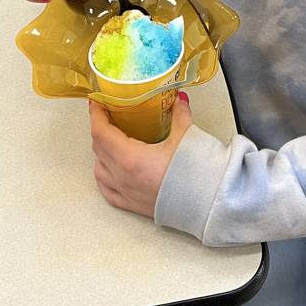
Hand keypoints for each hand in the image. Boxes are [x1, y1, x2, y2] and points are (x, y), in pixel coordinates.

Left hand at [89, 94, 192, 216]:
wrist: (209, 203)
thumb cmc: (196, 175)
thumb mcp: (186, 136)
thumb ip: (179, 114)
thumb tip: (178, 99)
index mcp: (130, 158)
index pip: (101, 132)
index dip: (96, 114)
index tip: (96, 103)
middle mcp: (123, 177)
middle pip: (98, 148)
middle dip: (100, 128)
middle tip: (107, 115)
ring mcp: (126, 192)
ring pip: (99, 169)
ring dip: (100, 152)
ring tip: (109, 140)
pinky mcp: (133, 205)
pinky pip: (107, 190)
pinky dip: (104, 176)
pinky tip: (109, 171)